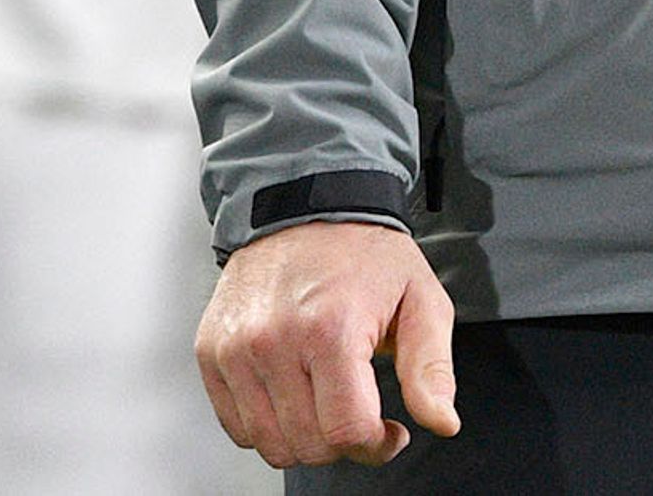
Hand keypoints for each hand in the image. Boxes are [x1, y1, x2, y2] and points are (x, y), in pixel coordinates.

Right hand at [196, 219, 459, 468]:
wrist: (306, 206)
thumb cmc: (365, 252)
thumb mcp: (421, 299)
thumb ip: (431, 368)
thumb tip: (441, 421)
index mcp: (331, 329)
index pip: (347, 431)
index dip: (376, 446)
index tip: (389, 433)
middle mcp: (275, 341)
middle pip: (308, 445)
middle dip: (344, 442)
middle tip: (360, 412)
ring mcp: (236, 350)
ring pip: (269, 443)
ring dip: (305, 438)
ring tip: (326, 403)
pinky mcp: (211, 352)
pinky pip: (236, 425)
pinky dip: (266, 424)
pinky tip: (293, 396)